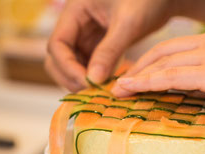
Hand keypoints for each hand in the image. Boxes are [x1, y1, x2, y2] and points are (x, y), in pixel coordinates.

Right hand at [46, 0, 173, 91]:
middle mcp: (77, 24)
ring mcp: (88, 36)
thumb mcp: (127, 24)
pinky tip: (110, 87)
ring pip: (74, 65)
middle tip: (90, 93)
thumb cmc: (147, 0)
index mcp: (75, 11)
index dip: (67, 67)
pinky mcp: (101, 45)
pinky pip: (91, 66)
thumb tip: (92, 81)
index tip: (86, 83)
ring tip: (101, 93)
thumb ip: (109, 51)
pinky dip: (97, 78)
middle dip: (71, 77)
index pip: (57, 44)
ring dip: (83, 80)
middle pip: (59, 57)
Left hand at [112, 21, 204, 108]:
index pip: (182, 46)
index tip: (145, 69)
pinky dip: (149, 83)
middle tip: (125, 79)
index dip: (159, 57)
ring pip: (164, 63)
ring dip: (139, 75)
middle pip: (166, 50)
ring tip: (120, 87)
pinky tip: (133, 89)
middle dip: (142, 64)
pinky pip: (172, 77)